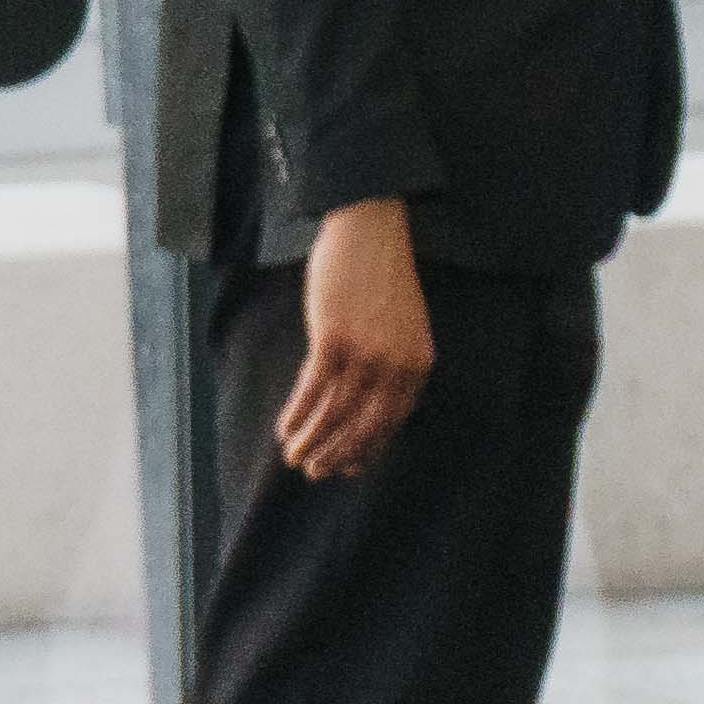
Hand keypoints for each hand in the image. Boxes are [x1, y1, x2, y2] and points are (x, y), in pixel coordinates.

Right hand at [277, 195, 433, 479]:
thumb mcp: (402, 328)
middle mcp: (397, 364)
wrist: (370, 230)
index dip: (366, 450)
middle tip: (314, 472)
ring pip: (335, 414)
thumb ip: (392, 367)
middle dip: (337, 455)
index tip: (346, 468)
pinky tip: (284, 429)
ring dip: (311, 442)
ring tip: (293, 457)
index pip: (392, 423)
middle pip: (364, 426)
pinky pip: (312, 390)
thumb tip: (368, 413)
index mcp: (419, 364)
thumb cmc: (380, 280)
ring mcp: (366, 352)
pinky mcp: (333, 338)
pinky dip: (296, 415)